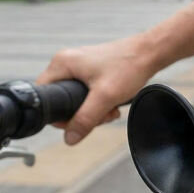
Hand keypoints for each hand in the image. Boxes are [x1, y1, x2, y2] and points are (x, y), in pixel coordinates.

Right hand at [36, 35, 157, 144]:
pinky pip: (86, 94)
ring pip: (76, 99)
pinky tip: (113, 103)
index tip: (78, 120)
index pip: (43, 94)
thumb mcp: (105, 97)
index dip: (57, 113)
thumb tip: (69, 138)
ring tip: (111, 108)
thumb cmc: (128, 67)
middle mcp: (66, 63)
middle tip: (102, 113)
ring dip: (94, 110)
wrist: (149, 53)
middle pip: (61, 99)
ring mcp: (78, 66)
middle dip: (82, 114)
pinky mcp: (90, 71)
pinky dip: (99, 102)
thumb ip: (85, 119)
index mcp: (61, 64)